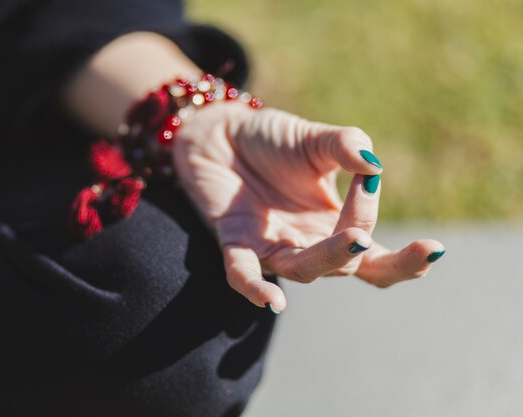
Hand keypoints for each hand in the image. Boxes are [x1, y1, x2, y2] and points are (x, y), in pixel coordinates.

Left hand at [173, 101, 444, 311]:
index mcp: (335, 225)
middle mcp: (308, 244)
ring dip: (330, 257)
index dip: (400, 251)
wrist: (220, 133)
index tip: (405, 214)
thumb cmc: (272, 140)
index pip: (375, 254)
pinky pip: (242, 273)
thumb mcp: (315, 139)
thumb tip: (374, 165)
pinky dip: (254, 288)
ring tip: (356, 237)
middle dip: (377, 258)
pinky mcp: (235, 240)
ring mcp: (272, 246)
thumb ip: (346, 146)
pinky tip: (273, 301)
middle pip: (350, 269)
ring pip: (304, 269)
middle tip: (407, 245)